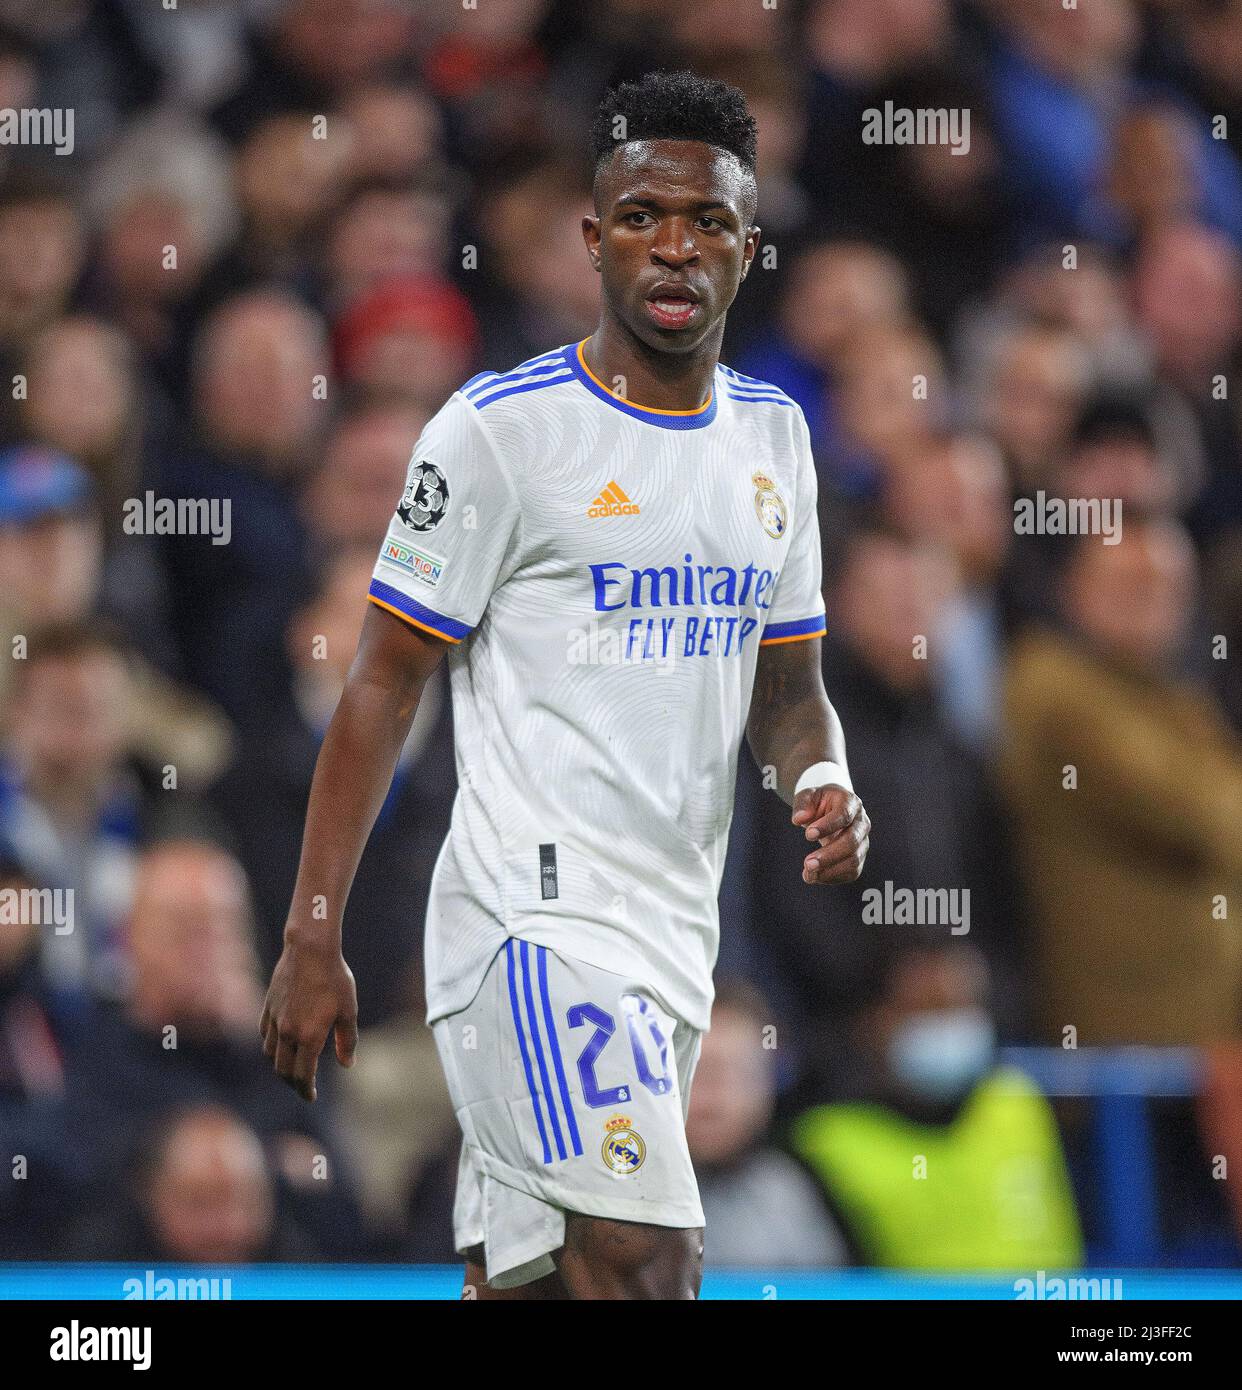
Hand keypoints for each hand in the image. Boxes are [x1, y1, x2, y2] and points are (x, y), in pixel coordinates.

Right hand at [260, 936, 357, 1101]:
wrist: (310, 950)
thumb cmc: (334, 978)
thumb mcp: (348, 1010)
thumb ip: (347, 1040)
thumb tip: (347, 1064)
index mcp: (309, 1037)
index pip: (302, 1075)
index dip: (306, 1090)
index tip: (310, 1096)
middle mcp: (288, 1032)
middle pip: (282, 1070)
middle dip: (292, 1083)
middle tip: (302, 1086)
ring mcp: (274, 1020)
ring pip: (271, 1054)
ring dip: (280, 1065)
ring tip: (292, 1066)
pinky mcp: (267, 1007)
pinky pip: (265, 1034)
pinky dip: (271, 1045)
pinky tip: (281, 1043)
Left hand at [791, 784, 869, 884]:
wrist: (830, 810)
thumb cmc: (819, 802)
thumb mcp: (808, 796)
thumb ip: (802, 805)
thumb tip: (799, 819)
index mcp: (850, 803)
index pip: (844, 815)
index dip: (827, 826)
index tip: (808, 835)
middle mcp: (861, 823)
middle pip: (852, 841)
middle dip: (829, 854)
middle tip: (808, 863)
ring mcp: (863, 842)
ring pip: (854, 860)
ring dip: (830, 870)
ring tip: (808, 874)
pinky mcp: (858, 857)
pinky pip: (851, 872)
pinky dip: (832, 877)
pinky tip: (815, 877)